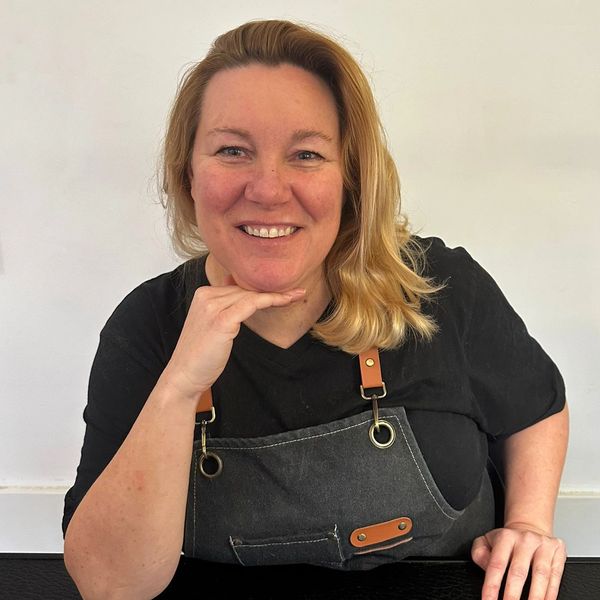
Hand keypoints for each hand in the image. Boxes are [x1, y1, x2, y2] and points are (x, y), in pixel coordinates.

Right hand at [162, 282, 304, 402]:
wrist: (184, 377)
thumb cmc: (200, 356)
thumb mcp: (212, 326)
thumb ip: (224, 308)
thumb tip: (239, 292)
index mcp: (203, 294)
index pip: (238, 287)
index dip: (261, 289)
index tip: (283, 289)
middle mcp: (206, 296)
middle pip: (246, 289)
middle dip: (272, 291)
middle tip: (296, 292)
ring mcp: (213, 307)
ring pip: (252, 295)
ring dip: (277, 295)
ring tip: (297, 296)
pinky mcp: (222, 320)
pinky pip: (253, 304)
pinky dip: (272, 301)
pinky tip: (286, 301)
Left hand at [471, 524, 565, 599]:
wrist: (530, 528)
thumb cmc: (507, 541)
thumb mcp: (487, 540)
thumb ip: (480, 554)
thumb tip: (486, 569)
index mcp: (506, 537)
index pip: (497, 564)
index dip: (492, 585)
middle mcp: (525, 540)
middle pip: (518, 572)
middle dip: (513, 595)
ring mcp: (544, 546)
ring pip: (540, 576)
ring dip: (535, 597)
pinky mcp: (558, 554)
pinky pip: (555, 578)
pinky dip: (550, 595)